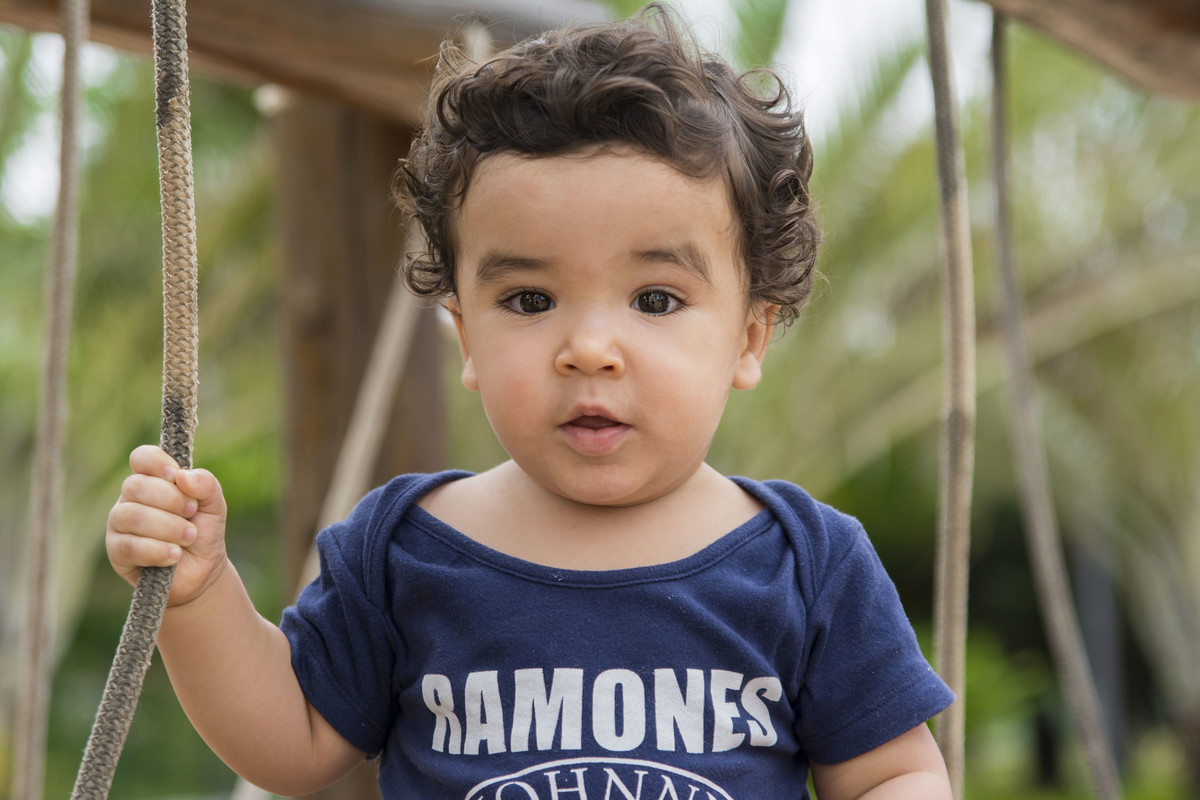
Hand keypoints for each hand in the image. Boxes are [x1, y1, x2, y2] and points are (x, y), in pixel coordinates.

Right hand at [106, 444, 229, 606]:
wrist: (203, 571)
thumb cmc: (204, 531)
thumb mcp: (214, 505)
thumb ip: (205, 484)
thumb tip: (182, 476)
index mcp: (152, 479)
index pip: (141, 457)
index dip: (157, 463)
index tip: (176, 476)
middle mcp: (131, 498)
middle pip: (136, 485)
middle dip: (171, 500)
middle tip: (192, 513)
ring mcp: (120, 524)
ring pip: (132, 516)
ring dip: (168, 527)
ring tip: (189, 537)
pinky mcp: (117, 552)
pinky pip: (129, 546)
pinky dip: (157, 550)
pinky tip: (175, 556)